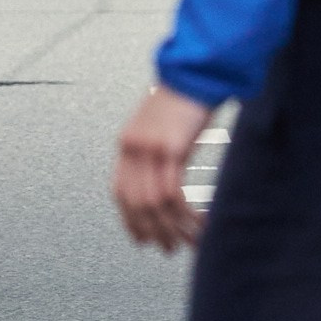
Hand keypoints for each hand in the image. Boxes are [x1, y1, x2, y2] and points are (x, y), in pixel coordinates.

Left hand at [112, 83, 210, 253]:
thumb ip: (156, 153)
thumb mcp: (161, 128)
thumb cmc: (183, 98)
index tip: (142, 240)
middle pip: (137, 204)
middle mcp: (133, 148)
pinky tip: (200, 223)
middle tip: (169, 249)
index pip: (120, 193)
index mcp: (127, 143)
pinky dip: (187, 213)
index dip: (130, 220)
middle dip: (155, 231)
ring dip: (174, 227)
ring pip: (156, 204)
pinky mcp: (172, 148)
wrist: (195, 71)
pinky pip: (175, 193)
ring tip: (189, 242)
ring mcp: (150, 149)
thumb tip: (163, 180)